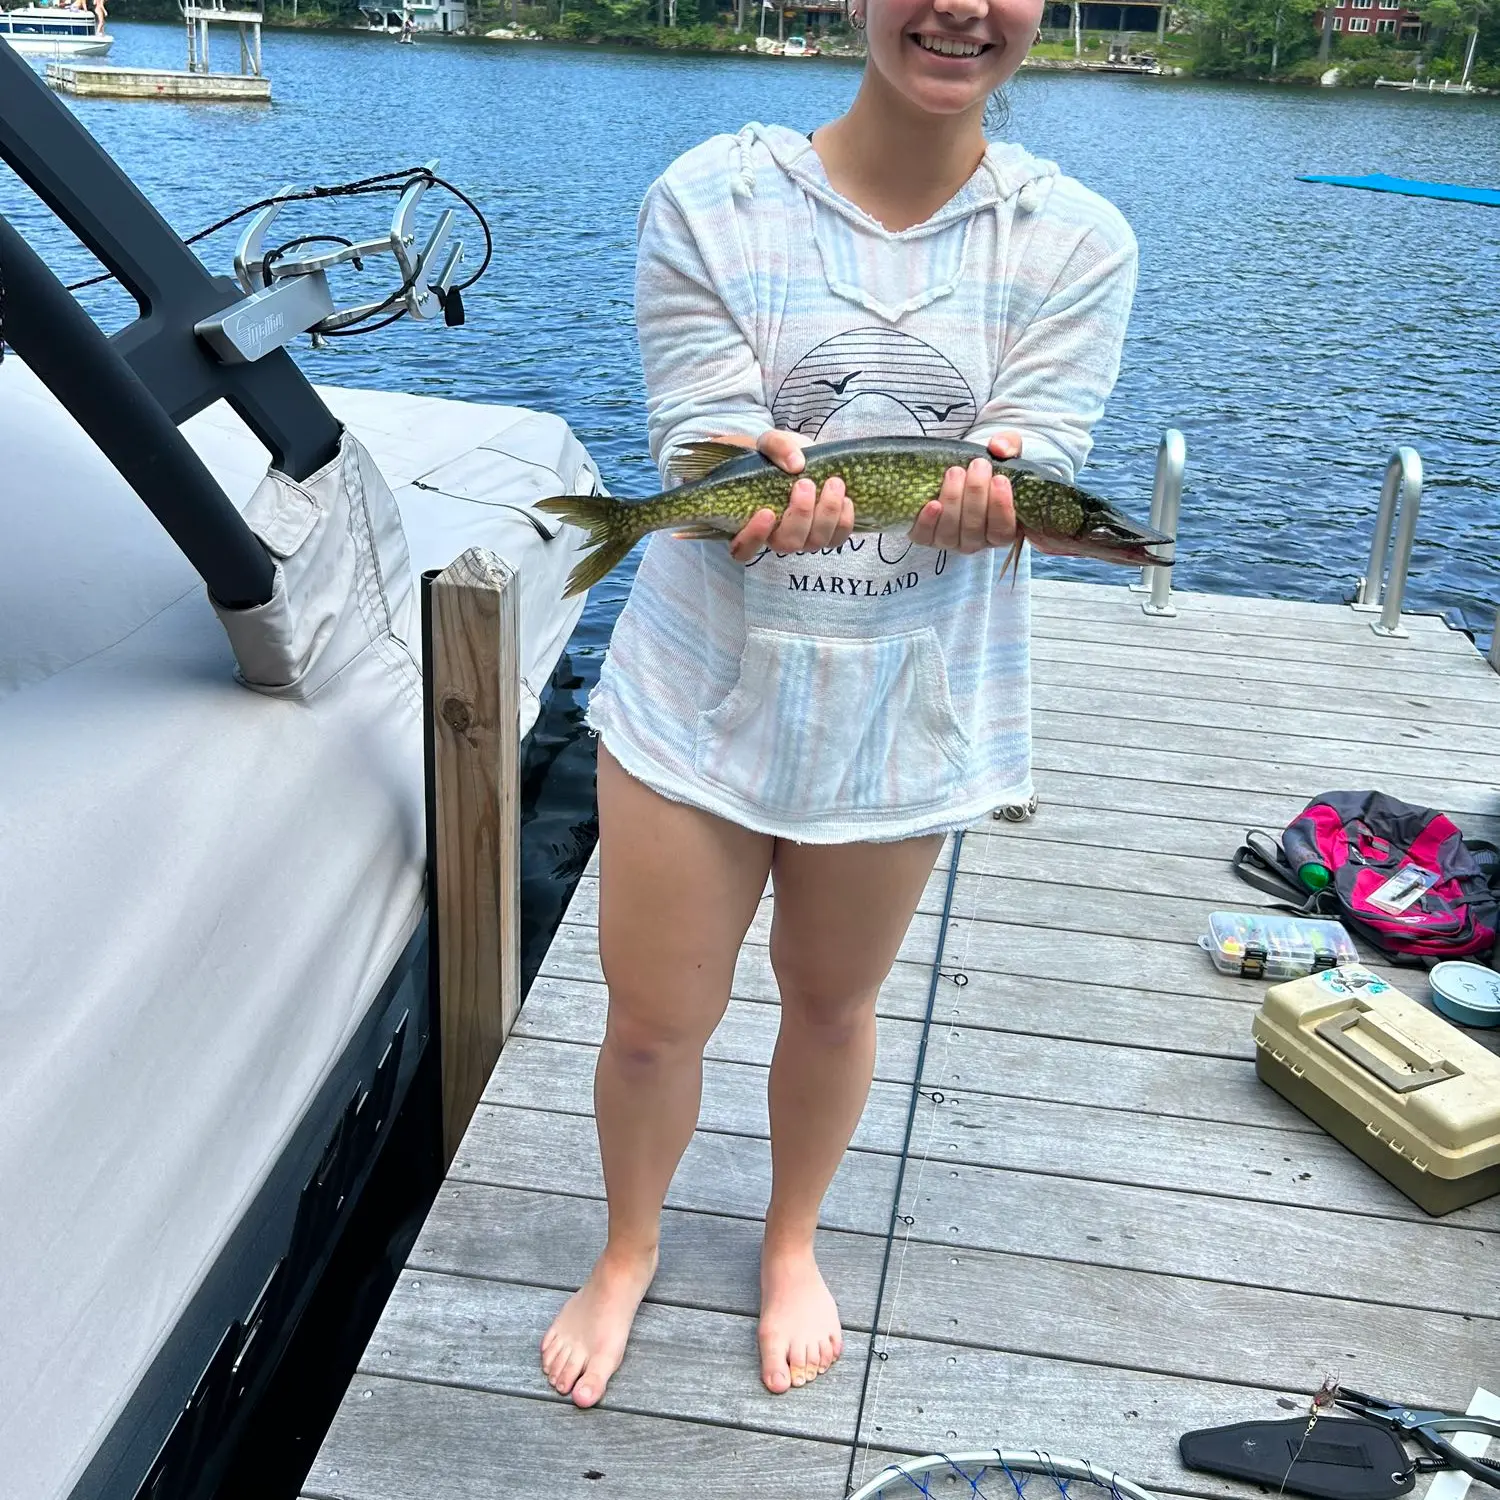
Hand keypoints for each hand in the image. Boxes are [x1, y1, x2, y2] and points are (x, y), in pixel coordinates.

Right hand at [708, 430, 854, 563]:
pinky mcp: (828, 535)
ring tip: (833, 483)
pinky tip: (845, 499)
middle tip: (805, 483)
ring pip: (815, 542)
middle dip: (800, 514)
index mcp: (752, 521)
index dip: (753, 536)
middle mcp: (777, 537)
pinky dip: (844, 521)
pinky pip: (837, 539)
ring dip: (827, 513)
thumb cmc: (778, 458)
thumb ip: (777, 447)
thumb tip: (796, 464)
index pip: (743, 547)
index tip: (767, 511)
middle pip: (787, 543)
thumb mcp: (771, 443)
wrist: (802, 460)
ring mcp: (804, 539)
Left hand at [908, 431, 1022, 553]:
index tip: (1000, 479)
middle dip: (976, 494)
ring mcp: (950, 541)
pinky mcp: (926, 537)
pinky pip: (925, 536)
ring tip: (955, 472)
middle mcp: (976, 541)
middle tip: (978, 465)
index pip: (1003, 530)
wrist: (957, 472)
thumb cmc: (985, 470)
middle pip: (975, 528)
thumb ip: (1009, 446)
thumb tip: (998, 447)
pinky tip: (932, 503)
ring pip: (950, 531)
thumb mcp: (1004, 454)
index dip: (1001, 507)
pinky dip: (927, 522)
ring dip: (953, 500)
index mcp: (1000, 529)